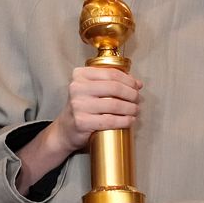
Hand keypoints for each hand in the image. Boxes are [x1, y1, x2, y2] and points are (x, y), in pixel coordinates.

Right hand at [14, 67, 141, 193]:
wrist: (65, 129)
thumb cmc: (82, 107)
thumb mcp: (92, 89)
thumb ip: (111, 82)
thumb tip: (138, 83)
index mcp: (80, 75)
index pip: (111, 73)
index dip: (128, 80)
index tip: (137, 86)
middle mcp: (77, 87)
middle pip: (114, 87)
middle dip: (132, 94)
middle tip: (137, 99)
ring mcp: (78, 105)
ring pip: (115, 104)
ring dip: (131, 108)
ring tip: (135, 110)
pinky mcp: (82, 122)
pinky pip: (110, 120)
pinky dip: (124, 121)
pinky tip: (130, 120)